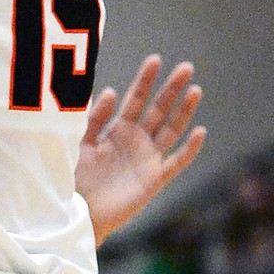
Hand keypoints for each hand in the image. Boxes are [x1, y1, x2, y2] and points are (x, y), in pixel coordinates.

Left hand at [77, 55, 205, 245]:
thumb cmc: (74, 179)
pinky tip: (199, 132)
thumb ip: (93, 119)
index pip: (135, 99)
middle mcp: (136, 141)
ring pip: (171, 130)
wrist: (77, 214)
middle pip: (158, 110)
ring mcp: (148, 159)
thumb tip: (112, 90)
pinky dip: (188, 149)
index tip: (155, 60)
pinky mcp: (154, 180)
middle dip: (171, 89)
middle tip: (186, 67)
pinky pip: (176, 163)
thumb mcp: (79, 143)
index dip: (145, 81)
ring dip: (184, 111)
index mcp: (117, 130)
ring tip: (195, 89)